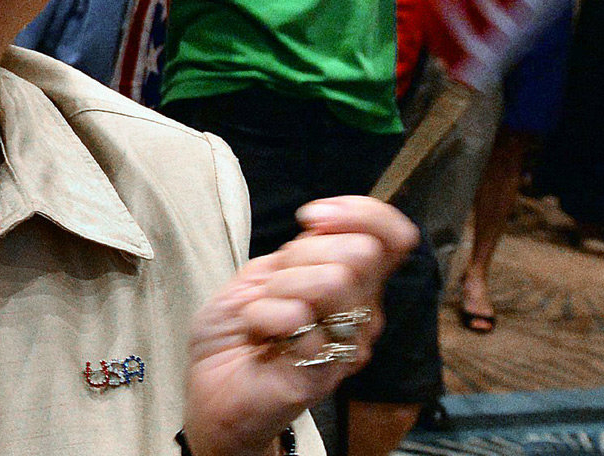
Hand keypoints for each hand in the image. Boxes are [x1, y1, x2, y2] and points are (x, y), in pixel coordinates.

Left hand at [184, 197, 417, 455]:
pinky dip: (262, 316)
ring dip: (280, 287)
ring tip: (262, 314)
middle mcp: (362, 312)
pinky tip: (257, 335)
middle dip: (301, 254)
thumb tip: (324, 221)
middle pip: (360, 251)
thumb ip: (299, 250)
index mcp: (353, 282)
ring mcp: (349, 344)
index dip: (362, 214)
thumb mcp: (263, 273)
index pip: (392, 237)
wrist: (211, 388)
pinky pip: (299, 319)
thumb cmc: (238, 331)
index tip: (314, 217)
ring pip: (334, 279)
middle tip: (273, 286)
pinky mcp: (327, 371)